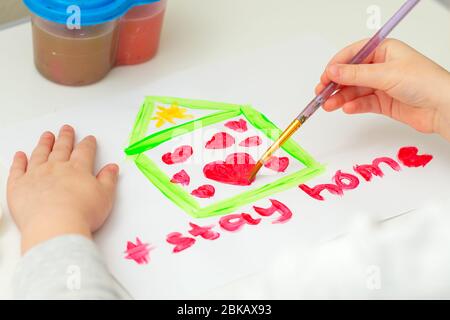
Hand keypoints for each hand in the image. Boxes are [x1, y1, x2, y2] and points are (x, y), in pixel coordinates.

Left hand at [7, 125, 118, 252]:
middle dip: (65, 138)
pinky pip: (18, 169)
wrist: (55, 227)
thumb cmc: (81, 214)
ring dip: (44, 144)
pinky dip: (18, 161)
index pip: (84, 151)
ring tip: (47, 136)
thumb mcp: (105, 197)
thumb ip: (108, 180)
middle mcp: (56, 167)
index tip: (89, 139)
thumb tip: (112, 168)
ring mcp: (36, 175)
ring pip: (40, 154)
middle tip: (66, 129)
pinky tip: (20, 155)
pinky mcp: (18, 186)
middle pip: (62, 148)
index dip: (88, 144)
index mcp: (78, 169)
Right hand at [316, 39, 449, 140]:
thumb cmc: (424, 82)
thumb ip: (356, 74)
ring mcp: (382, 85)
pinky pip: (362, 103)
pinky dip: (353, 106)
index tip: (325, 76)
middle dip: (335, 84)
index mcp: (384, 50)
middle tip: (321, 93)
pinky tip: (347, 108)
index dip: (337, 65)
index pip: (353, 55)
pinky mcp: (383, 102)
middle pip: (351, 74)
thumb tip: (332, 71)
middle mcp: (382, 66)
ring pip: (354, 90)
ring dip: (340, 97)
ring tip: (329, 105)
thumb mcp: (385, 74)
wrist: (443, 108)